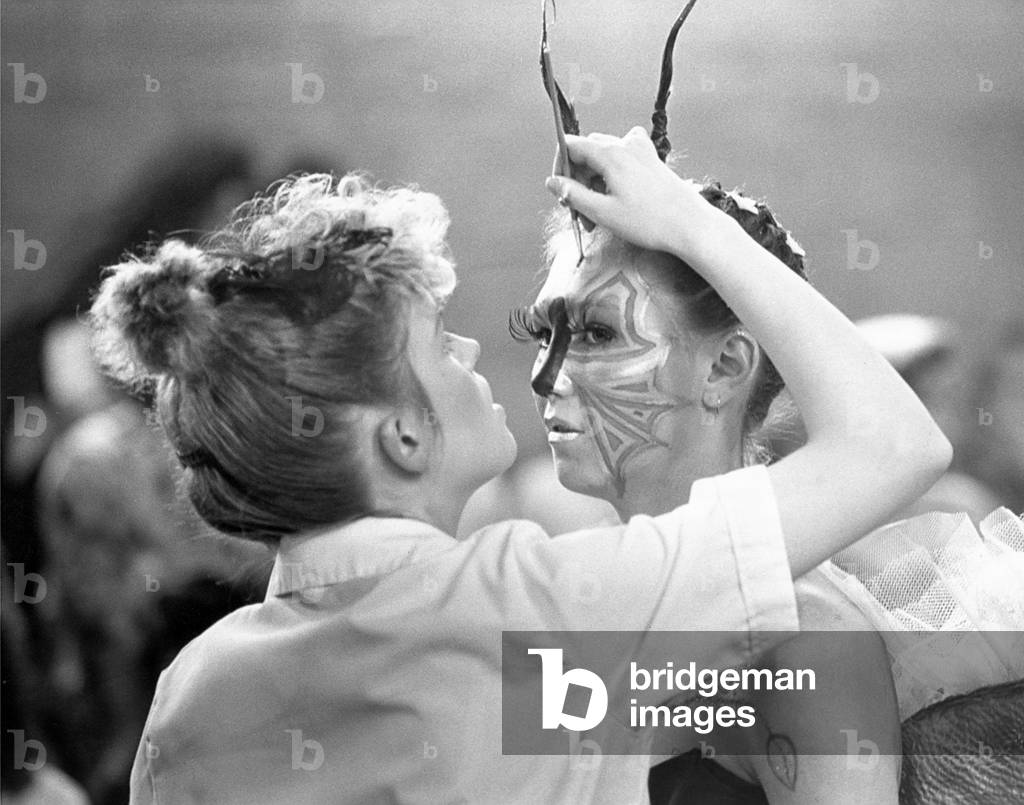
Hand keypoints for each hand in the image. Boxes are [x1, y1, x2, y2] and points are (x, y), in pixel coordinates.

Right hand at [545, 127, 718, 259]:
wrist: (689, 225)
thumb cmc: (649, 221)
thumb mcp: (602, 212)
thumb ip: (572, 195)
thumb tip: (552, 182)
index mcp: (610, 155)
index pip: (571, 146)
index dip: (559, 168)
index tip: (560, 192)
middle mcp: (625, 145)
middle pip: (587, 151)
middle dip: (577, 178)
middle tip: (579, 210)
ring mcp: (641, 151)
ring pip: (604, 156)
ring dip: (594, 180)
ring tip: (598, 212)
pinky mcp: (652, 160)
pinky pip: (623, 156)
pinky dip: (613, 172)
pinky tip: (618, 192)